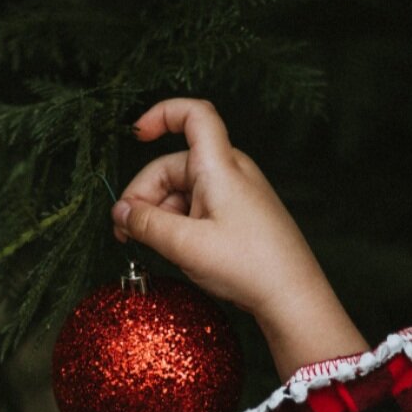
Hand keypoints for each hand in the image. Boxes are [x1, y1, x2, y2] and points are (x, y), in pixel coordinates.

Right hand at [112, 98, 368, 380]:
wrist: (292, 296)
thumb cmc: (248, 266)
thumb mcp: (185, 245)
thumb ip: (146, 224)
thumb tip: (120, 212)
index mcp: (219, 166)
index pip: (194, 116)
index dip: (162, 114)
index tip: (136, 134)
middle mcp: (230, 173)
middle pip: (174, 167)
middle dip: (144, 194)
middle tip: (125, 232)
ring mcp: (235, 196)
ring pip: (182, 192)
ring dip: (159, 215)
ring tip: (149, 247)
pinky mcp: (238, 217)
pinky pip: (198, 209)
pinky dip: (178, 225)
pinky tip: (174, 251)